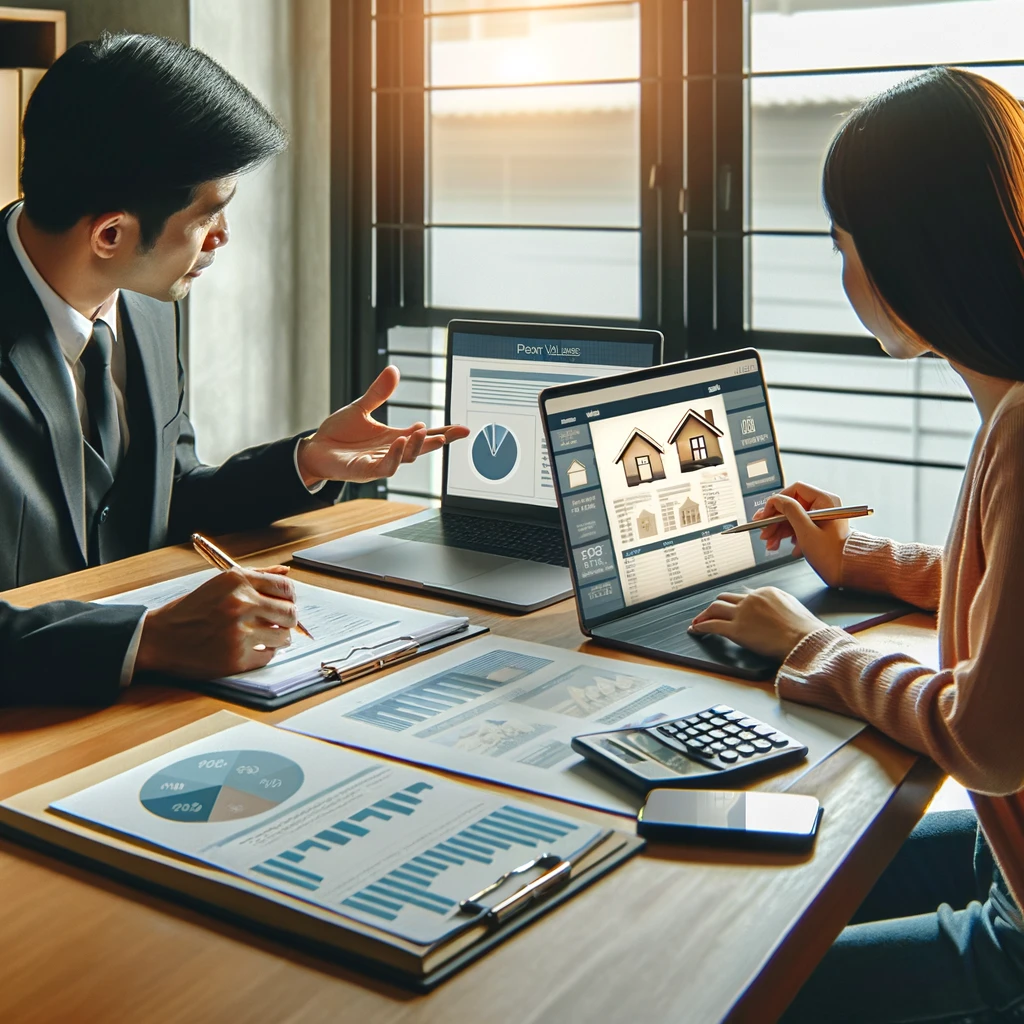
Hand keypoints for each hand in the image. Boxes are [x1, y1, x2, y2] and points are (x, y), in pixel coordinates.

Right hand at [136, 566, 297, 677]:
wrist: (158, 638)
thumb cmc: (189, 611)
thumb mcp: (220, 584)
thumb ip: (256, 575)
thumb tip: (286, 571)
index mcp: (237, 581)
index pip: (285, 587)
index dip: (290, 597)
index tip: (286, 603)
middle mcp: (240, 603)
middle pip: (290, 612)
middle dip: (289, 619)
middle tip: (280, 623)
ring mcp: (239, 632)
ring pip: (283, 637)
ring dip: (279, 638)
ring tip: (266, 636)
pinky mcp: (236, 658)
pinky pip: (269, 656)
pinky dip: (265, 653)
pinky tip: (253, 648)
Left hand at [295, 366, 469, 486]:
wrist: (315, 449)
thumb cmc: (339, 434)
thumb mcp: (361, 408)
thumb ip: (379, 393)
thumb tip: (393, 370)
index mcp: (394, 437)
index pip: (424, 435)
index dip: (444, 432)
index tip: (464, 429)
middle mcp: (391, 451)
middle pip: (422, 448)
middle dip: (439, 441)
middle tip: (452, 433)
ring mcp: (380, 462)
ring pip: (406, 458)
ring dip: (416, 446)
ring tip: (422, 431)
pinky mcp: (365, 470)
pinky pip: (385, 467)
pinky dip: (395, 456)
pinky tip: (399, 442)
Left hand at [689, 586, 825, 661]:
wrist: (805, 639)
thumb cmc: (805, 629)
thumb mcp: (793, 608)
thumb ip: (779, 605)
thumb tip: (774, 610)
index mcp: (766, 592)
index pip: (744, 596)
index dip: (735, 605)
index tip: (730, 610)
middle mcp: (751, 599)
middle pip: (725, 599)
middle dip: (716, 607)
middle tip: (709, 614)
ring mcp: (742, 613)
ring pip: (715, 608)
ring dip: (704, 615)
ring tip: (698, 622)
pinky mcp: (736, 629)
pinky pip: (712, 625)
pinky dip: (700, 627)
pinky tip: (696, 630)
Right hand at [754, 481, 849, 587]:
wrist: (845, 573)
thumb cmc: (832, 555)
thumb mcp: (806, 531)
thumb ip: (790, 511)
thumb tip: (776, 500)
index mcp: (826, 501)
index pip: (795, 490)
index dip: (777, 501)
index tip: (765, 514)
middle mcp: (824, 506)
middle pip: (791, 505)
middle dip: (775, 520)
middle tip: (764, 531)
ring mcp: (820, 518)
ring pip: (792, 518)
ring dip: (778, 530)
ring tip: (770, 543)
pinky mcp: (818, 528)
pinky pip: (798, 527)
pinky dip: (787, 536)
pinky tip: (782, 546)